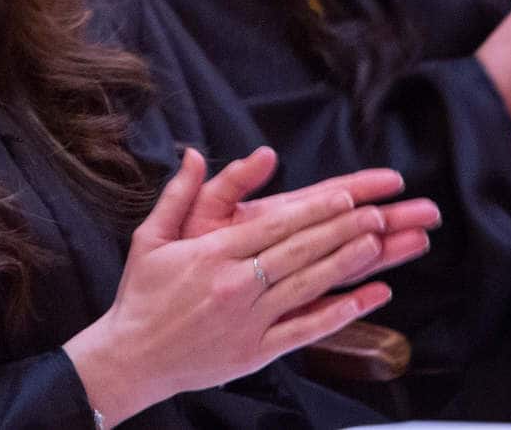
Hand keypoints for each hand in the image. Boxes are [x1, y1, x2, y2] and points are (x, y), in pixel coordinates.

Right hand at [64, 149, 418, 424]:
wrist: (132, 358)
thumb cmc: (141, 295)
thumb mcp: (149, 237)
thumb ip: (178, 194)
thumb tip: (195, 153)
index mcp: (211, 255)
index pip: (273, 227)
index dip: (313, 211)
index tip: (345, 196)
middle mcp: (235, 285)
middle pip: (298, 252)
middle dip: (341, 230)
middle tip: (377, 213)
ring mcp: (249, 320)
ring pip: (307, 286)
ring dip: (346, 263)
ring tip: (378, 243)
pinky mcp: (256, 352)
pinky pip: (305, 330)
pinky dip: (339, 314)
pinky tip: (367, 299)